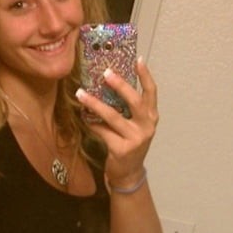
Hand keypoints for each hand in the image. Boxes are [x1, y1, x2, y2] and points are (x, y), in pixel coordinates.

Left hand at [76, 57, 158, 187]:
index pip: (151, 92)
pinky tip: (82, 116)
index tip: (138, 59)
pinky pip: (102, 132)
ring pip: (113, 116)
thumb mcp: (134, 125)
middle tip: (106, 73)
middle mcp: (147, 126)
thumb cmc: (129, 144)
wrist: (128, 173)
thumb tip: (107, 83)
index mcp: (151, 117)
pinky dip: (91, 123)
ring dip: (95, 104)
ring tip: (80, 94)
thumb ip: (127, 109)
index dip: (145, 76)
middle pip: (135, 101)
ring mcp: (135, 139)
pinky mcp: (122, 149)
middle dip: (120, 85)